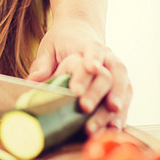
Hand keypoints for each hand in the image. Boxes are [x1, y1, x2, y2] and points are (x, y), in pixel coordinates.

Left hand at [27, 18, 131, 132]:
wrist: (80, 31)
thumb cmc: (63, 41)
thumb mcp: (49, 47)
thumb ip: (42, 64)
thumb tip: (33, 82)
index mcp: (89, 45)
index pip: (93, 50)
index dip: (92, 58)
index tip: (90, 68)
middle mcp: (108, 58)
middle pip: (108, 74)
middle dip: (97, 92)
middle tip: (85, 107)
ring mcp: (117, 72)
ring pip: (121, 87)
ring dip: (115, 106)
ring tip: (108, 124)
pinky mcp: (122, 85)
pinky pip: (126, 99)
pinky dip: (122, 114)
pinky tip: (114, 128)